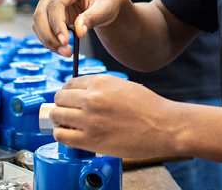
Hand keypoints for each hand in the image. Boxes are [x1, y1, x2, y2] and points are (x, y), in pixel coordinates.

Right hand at [32, 0, 129, 56]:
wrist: (106, 0)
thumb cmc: (108, 0)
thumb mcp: (106, 8)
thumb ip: (91, 18)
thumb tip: (79, 32)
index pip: (56, 4)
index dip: (57, 24)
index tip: (65, 41)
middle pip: (42, 13)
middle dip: (50, 36)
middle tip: (65, 51)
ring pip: (38, 21)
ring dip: (48, 39)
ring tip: (65, 52)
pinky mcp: (49, 9)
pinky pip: (41, 26)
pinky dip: (48, 38)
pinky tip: (61, 47)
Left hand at [50, 74, 178, 158]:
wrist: (164, 126)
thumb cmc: (149, 107)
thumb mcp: (123, 85)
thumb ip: (101, 87)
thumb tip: (82, 93)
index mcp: (100, 82)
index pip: (69, 83)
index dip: (67, 92)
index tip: (69, 99)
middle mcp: (92, 98)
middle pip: (59, 98)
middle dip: (61, 105)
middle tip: (66, 112)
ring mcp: (90, 119)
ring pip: (57, 115)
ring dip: (59, 120)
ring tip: (66, 124)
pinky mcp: (91, 139)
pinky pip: (62, 135)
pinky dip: (61, 134)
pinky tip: (69, 135)